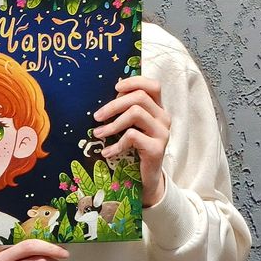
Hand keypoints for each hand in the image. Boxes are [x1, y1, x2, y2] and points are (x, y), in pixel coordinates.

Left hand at [92, 75, 169, 205]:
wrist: (146, 179)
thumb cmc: (135, 149)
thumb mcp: (131, 126)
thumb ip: (126, 110)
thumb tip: (110, 96)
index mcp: (158, 109)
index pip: (153, 86)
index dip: (134, 82)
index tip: (115, 88)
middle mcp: (164, 118)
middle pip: (139, 97)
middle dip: (114, 105)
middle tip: (97, 117)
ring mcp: (162, 133)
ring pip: (135, 113)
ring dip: (112, 124)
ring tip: (98, 134)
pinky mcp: (157, 148)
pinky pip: (132, 136)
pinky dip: (116, 144)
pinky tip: (107, 152)